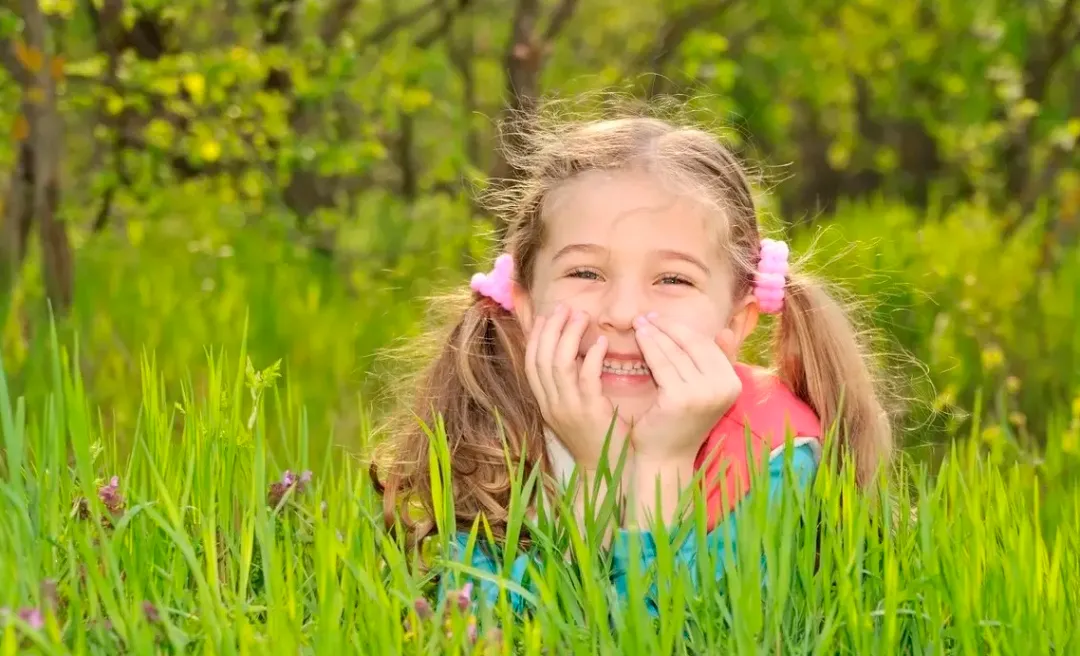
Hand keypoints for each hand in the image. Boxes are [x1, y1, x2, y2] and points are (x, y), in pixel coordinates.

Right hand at [525, 304, 627, 471]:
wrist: (605, 471)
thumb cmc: (594, 435)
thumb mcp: (573, 407)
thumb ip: (567, 381)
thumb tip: (564, 351)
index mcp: (544, 402)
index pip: (530, 362)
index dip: (536, 335)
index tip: (547, 313)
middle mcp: (551, 405)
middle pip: (541, 358)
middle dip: (551, 329)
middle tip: (566, 308)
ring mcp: (568, 409)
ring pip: (559, 364)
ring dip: (569, 336)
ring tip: (583, 317)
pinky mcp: (590, 413)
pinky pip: (586, 379)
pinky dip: (591, 357)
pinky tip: (601, 343)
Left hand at [629, 313, 741, 463]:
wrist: (665, 458)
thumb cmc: (681, 423)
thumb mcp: (705, 391)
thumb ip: (717, 362)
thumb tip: (727, 331)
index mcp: (733, 384)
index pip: (707, 345)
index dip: (683, 329)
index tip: (663, 318)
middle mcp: (723, 388)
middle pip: (692, 345)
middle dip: (668, 327)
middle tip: (647, 316)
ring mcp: (703, 394)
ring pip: (674, 353)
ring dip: (655, 334)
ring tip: (640, 323)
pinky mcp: (680, 398)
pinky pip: (661, 364)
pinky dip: (649, 347)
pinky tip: (638, 338)